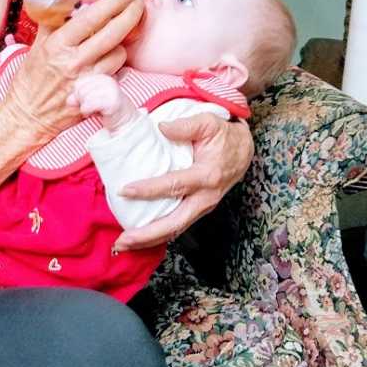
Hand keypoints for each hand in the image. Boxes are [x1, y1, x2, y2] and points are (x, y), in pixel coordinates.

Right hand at [3, 0, 144, 141]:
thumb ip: (53, 25)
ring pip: (119, 53)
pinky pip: (116, 72)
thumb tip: (68, 3)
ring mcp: (88, 78)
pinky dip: (115, 63)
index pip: (91, 18)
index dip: (112, 3)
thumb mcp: (37, 47)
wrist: (29, 115)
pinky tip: (109, 60)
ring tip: (115, 39)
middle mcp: (75, 60)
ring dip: (121, 43)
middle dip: (131, 14)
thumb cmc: (31, 80)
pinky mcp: (95, 93)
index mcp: (58, 44)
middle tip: (137, 4)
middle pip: (114, 33)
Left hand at [70, 73, 135, 130]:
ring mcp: (111, 91)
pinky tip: (94, 114)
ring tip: (94, 111)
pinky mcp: (112, 102)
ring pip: (84, 97)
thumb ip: (78, 97)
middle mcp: (108, 81)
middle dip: (82, 102)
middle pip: (80, 90)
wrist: (124, 121)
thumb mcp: (90, 100)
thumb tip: (69, 100)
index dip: (79, 95)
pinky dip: (87, 111)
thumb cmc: (106, 109)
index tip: (88, 102)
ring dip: (85, 108)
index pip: (79, 83)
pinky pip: (88, 105)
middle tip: (91, 108)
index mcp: (103, 77)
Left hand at [113, 114, 253, 251]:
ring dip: (149, 240)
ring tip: (125, 244)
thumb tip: (162, 127)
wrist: (243, 151)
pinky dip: (158, 235)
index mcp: (207, 175)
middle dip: (147, 234)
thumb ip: (186, 125)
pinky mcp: (198, 211)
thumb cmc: (224, 136)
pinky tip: (140, 238)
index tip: (125, 191)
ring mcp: (203, 207)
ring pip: (175, 230)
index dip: (148, 190)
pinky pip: (177, 226)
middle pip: (174, 223)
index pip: (174, 185)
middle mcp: (206, 198)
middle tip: (122, 240)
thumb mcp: (208, 123)